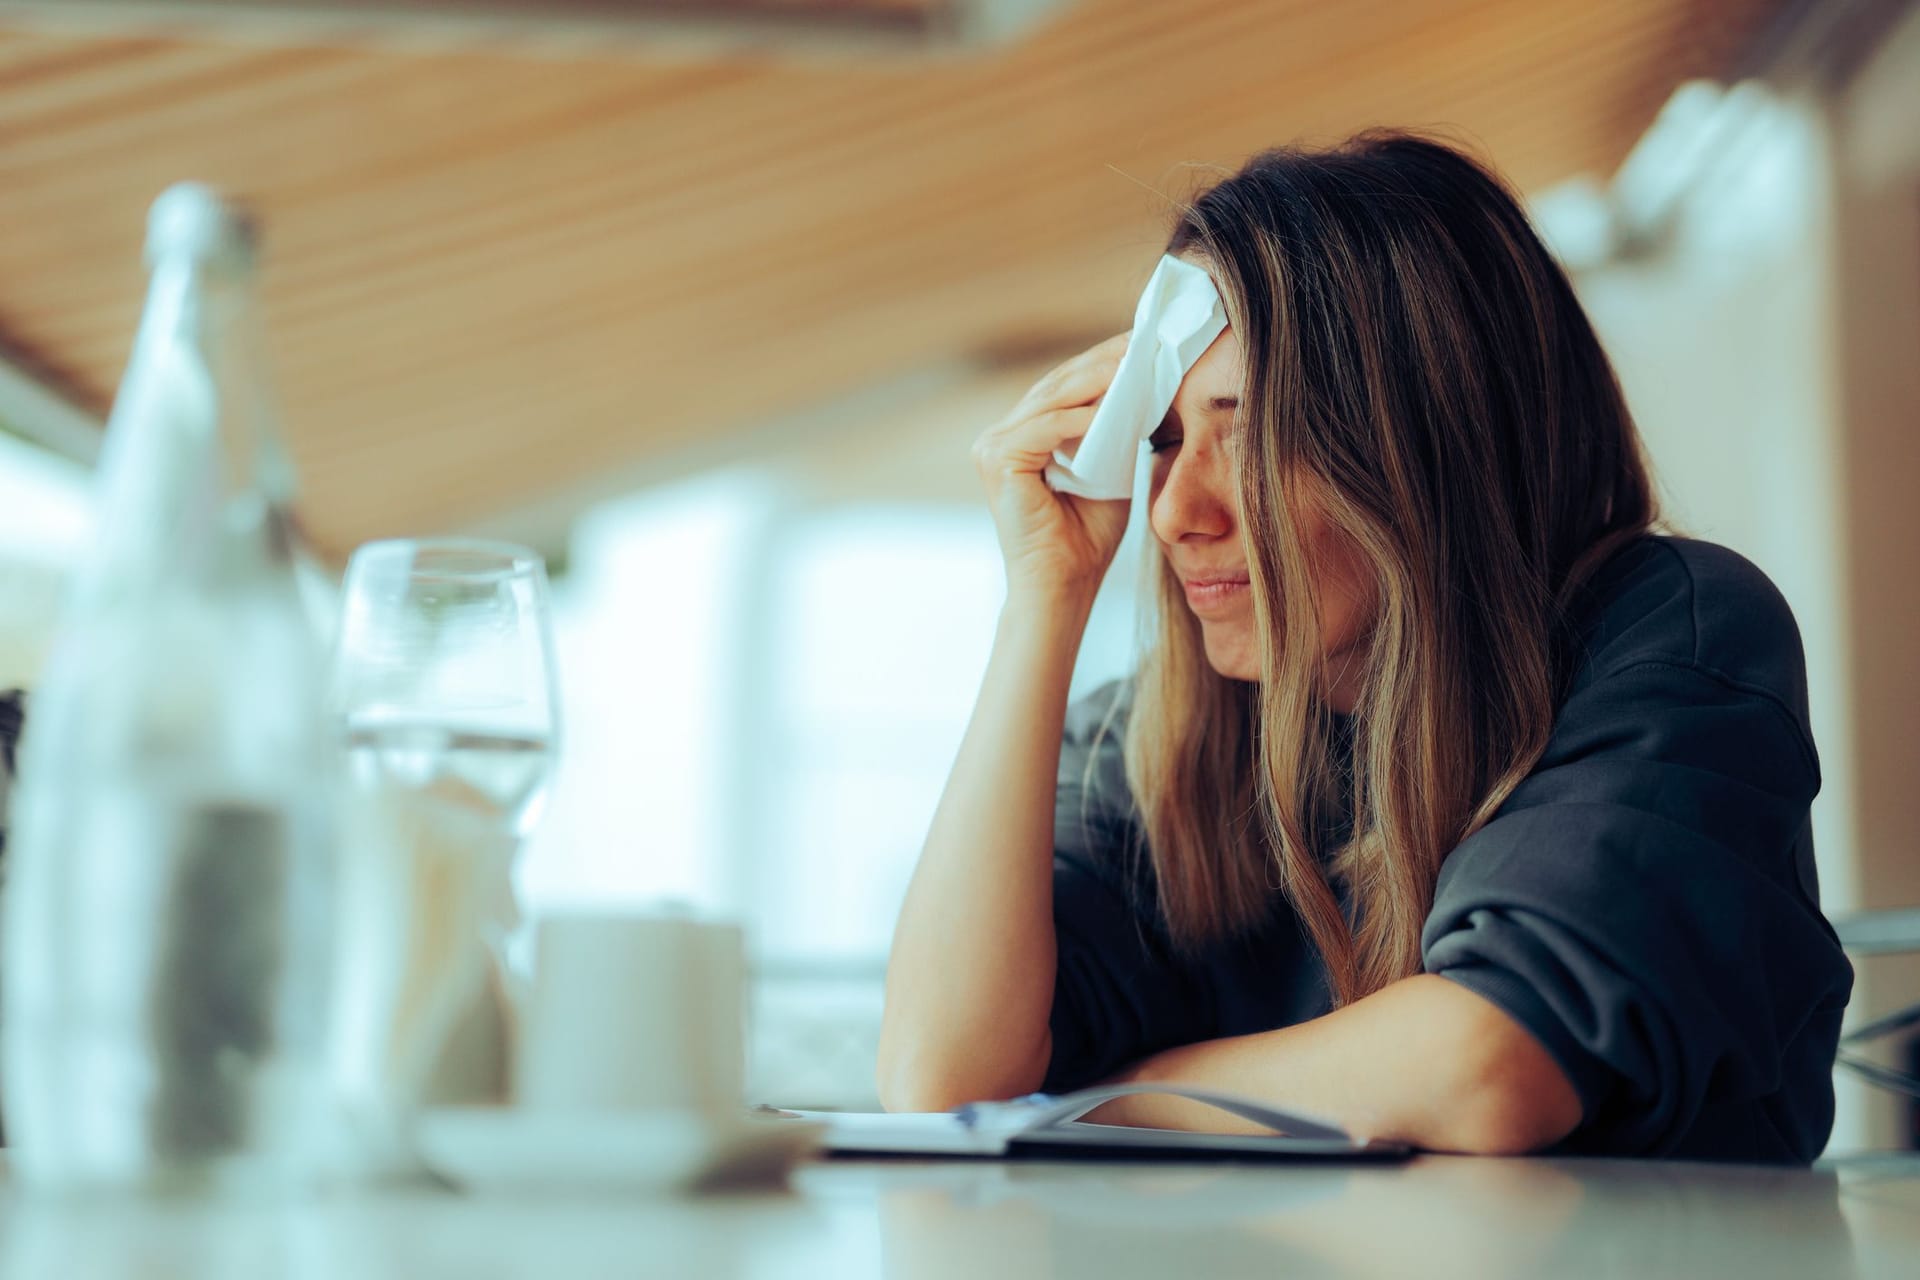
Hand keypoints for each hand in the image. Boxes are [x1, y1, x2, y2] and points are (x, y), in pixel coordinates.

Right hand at [971, 334, 1134, 604]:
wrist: (1064, 586)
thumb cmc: (1086, 538)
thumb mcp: (1108, 470)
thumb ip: (1113, 432)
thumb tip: (1143, 386)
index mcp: (1021, 437)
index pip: (1065, 388)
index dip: (1104, 364)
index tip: (1145, 344)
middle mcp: (1000, 436)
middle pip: (1058, 385)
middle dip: (1104, 362)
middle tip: (1145, 340)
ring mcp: (993, 446)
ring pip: (1053, 399)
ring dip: (1098, 379)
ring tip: (1136, 362)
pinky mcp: (997, 461)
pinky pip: (1047, 427)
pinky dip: (1081, 416)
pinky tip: (1114, 403)